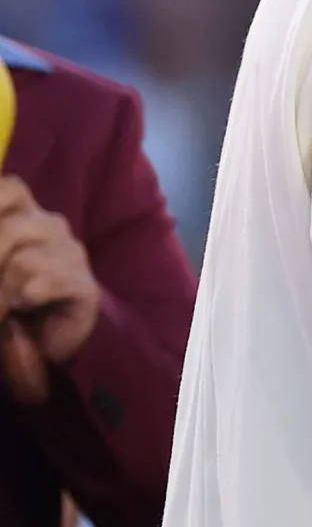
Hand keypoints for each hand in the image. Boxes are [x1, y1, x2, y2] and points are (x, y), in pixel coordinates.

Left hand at [0, 175, 100, 403]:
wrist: (48, 341)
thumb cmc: (11, 299)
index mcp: (28, 218)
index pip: (12, 189)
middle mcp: (53, 229)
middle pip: (10, 229)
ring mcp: (72, 256)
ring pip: (24, 262)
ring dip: (0, 293)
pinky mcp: (85, 287)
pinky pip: (44, 285)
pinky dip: (24, 299)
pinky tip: (21, 307)